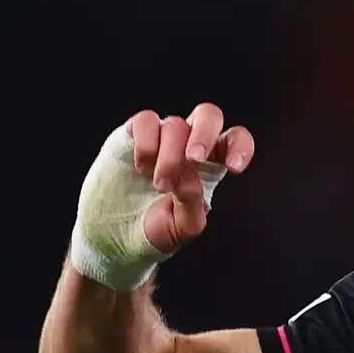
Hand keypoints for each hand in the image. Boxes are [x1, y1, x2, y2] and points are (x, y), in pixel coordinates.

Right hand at [119, 104, 254, 265]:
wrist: (113, 237)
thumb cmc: (154, 231)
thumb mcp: (181, 228)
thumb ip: (192, 203)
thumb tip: (188, 175)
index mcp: (209, 168)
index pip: (233, 141)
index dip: (240, 146)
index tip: (234, 168)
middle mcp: (187, 146)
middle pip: (209, 115)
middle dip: (205, 133)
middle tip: (193, 159)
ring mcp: (160, 138)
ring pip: (175, 125)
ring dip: (169, 156)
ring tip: (159, 186)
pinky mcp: (133, 136)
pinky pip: (146, 121)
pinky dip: (146, 143)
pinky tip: (141, 166)